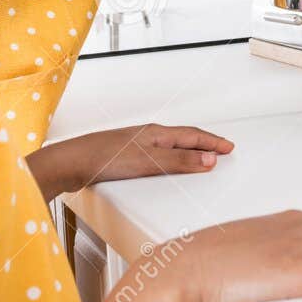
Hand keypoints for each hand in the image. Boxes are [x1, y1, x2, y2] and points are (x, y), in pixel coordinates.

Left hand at [28, 124, 232, 199]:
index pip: (193, 136)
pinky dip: (172, 160)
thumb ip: (179, 161)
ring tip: (200, 157)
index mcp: (157, 134)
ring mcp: (137, 146)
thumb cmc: (105, 158)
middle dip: (204, 144)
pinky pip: (158, 155)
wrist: (72, 163)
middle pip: (184, 139)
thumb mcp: (149, 161)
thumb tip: (208, 159)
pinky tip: (167, 167)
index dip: (212, 143)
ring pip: (171, 146)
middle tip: (221, 150)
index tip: (228, 147)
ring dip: (188, 151)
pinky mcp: (126, 158)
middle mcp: (148, 136)